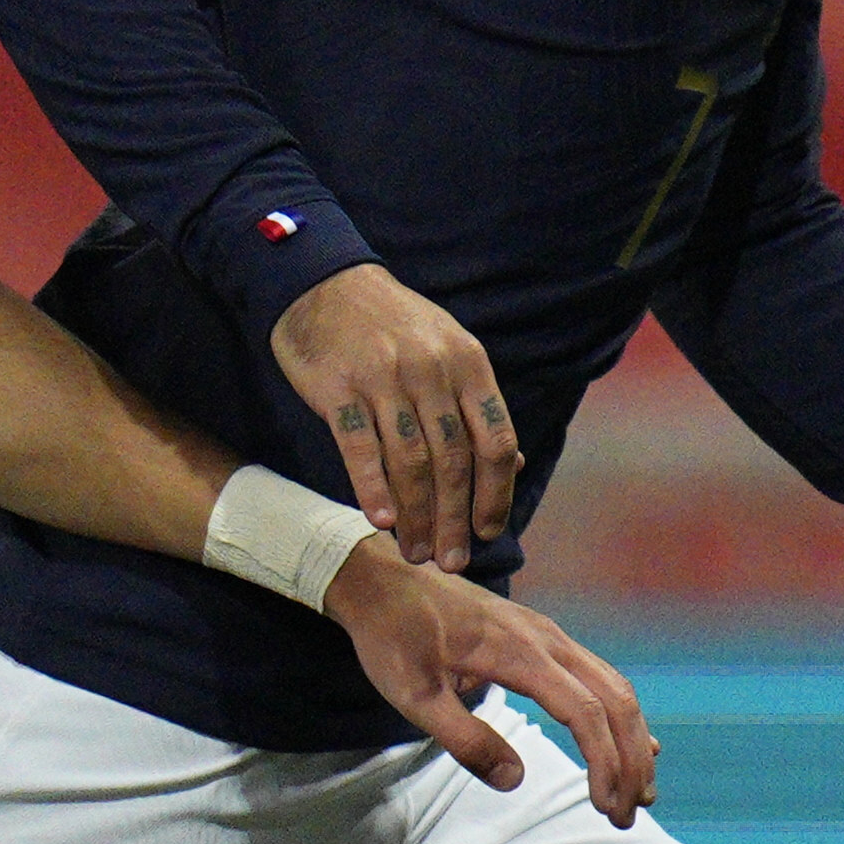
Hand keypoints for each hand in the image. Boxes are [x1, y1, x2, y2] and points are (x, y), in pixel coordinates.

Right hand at [269, 264, 516, 568]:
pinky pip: (360, 446)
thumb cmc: (395, 327)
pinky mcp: (339, 387)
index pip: (495, 440)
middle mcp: (431, 371)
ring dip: (415, 515)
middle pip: (453, 461)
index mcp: (468, 365)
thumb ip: (476, 407)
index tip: (488, 532)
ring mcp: (384, 378)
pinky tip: (380, 519)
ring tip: (415, 551)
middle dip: (455, 519)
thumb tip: (516, 463)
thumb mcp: (450, 352)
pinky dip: (372, 487)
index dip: (496, 493)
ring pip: (409, 461)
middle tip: (451, 560)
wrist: (328, 283)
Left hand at [332, 547, 654, 822]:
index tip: (606, 807)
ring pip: (612, 686)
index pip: (584, 712)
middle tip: (629, 813)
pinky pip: (596, 675)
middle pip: (614, 700)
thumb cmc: (392, 637)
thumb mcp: (413, 697)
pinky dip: (618, 714)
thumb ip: (464, 739)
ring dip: (631, 739)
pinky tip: (631, 741)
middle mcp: (547, 639)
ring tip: (638, 790)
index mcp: (520, 653)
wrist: (382, 580)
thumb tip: (514, 780)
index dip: (604, 762)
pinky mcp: (542, 638)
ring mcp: (549, 635)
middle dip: (630, 760)